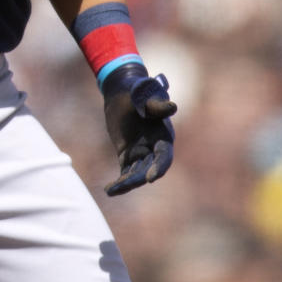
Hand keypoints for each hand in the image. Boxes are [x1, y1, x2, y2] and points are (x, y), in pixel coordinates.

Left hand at [103, 64, 176, 196]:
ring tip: (111, 190)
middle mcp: (155, 148)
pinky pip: (125, 172)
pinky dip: (119, 182)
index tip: (151, 178)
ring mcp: (141, 153)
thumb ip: (156, 105)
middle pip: (149, 168)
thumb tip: (172, 107)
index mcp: (163, 135)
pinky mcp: (127, 155)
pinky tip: (109, 190)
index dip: (159, 167)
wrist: (122, 92)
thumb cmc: (138, 90)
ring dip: (126, 183)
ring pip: (136, 173)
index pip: (164, 155)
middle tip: (124, 185)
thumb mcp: (146, 95)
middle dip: (138, 178)